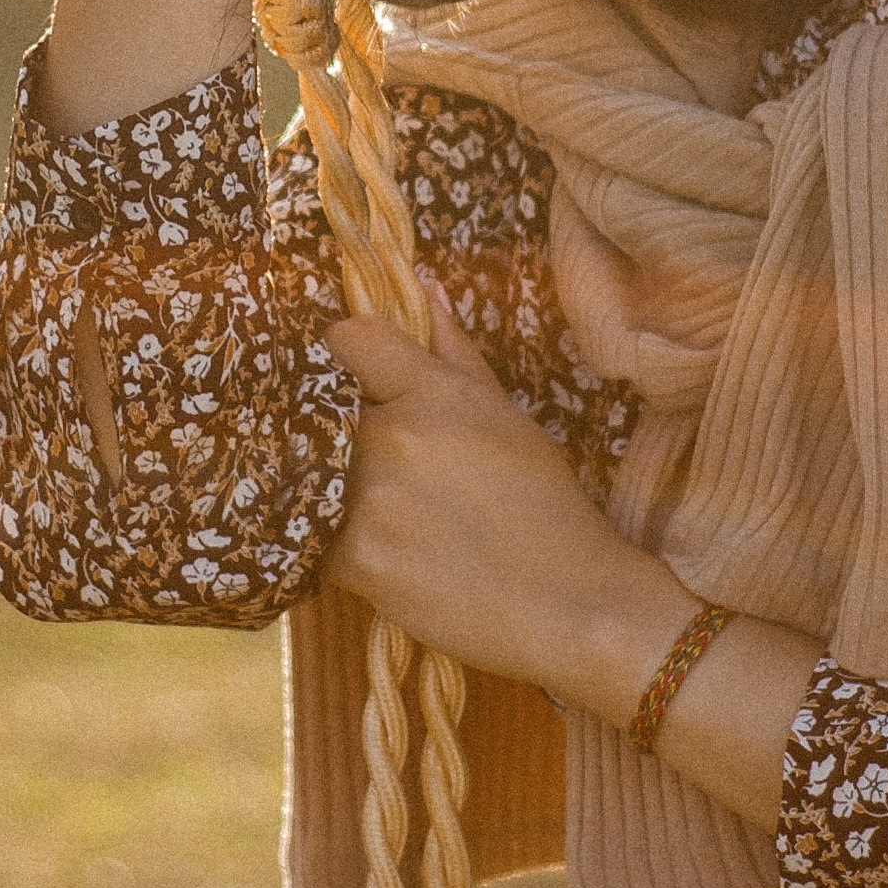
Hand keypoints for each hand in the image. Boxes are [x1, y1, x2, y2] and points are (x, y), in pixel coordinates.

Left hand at [324, 285, 690, 707]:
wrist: (571, 604)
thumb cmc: (543, 506)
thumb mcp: (505, 416)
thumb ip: (453, 350)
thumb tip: (422, 283)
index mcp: (433, 393)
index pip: (348, 340)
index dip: (343, 353)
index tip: (353, 377)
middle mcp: (394, 438)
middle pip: (325, 411)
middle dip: (344, 430)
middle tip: (382, 460)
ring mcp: (371, 502)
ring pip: (316, 475)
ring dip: (338, 488)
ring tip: (393, 510)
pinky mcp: (358, 562)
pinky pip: (316, 536)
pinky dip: (339, 542)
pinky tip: (385, 549)